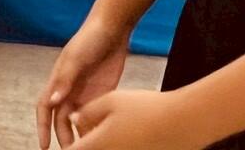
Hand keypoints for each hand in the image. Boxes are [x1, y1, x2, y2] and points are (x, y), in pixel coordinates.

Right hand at [37, 19, 129, 147]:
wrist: (113, 27)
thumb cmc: (90, 38)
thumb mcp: (76, 57)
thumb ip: (65, 79)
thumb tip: (54, 101)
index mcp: (58, 81)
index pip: (45, 109)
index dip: (42, 128)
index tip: (44, 146)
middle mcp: (69, 90)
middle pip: (62, 120)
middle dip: (64, 138)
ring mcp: (85, 92)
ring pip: (78, 120)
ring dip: (80, 135)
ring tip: (88, 149)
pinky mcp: (102, 93)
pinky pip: (95, 115)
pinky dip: (96, 127)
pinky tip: (102, 138)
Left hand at [71, 90, 205, 149]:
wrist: (183, 122)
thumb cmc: (145, 108)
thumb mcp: (111, 100)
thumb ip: (87, 111)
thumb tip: (73, 119)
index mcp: (96, 144)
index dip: (65, 146)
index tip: (62, 141)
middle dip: (83, 143)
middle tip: (86, 130)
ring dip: (100, 143)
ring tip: (109, 126)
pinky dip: (116, 145)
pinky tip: (127, 132)